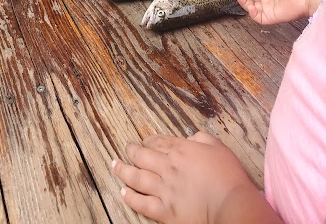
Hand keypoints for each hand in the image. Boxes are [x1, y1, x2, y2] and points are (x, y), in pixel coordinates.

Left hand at [111, 132, 278, 223]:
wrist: (232, 206)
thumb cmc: (229, 178)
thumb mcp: (219, 148)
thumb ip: (202, 138)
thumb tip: (191, 137)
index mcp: (181, 151)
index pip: (158, 142)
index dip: (148, 141)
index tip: (144, 142)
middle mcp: (168, 167)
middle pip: (143, 155)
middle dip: (132, 150)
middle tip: (126, 148)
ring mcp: (164, 189)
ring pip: (136, 177)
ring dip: (123, 170)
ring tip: (115, 166)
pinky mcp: (164, 211)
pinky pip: (141, 203)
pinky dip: (130, 197)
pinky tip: (124, 192)